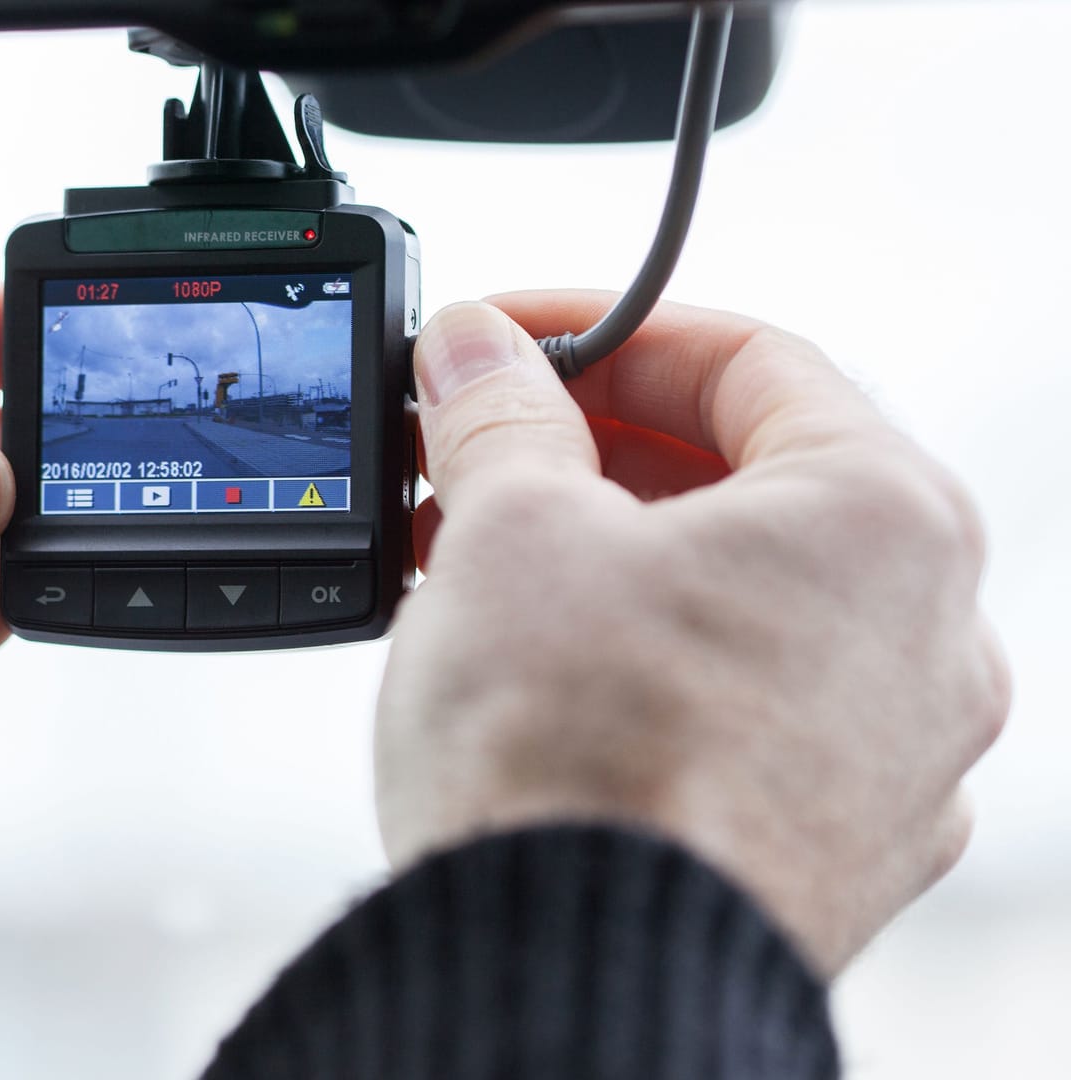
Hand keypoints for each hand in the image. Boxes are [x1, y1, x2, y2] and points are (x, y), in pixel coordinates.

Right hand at [377, 296, 1008, 975]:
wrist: (578, 971)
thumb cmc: (581, 757)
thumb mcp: (508, 527)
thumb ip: (497, 413)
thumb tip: (477, 353)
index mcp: (883, 518)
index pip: (745, 359)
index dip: (603, 333)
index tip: (511, 341)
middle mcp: (928, 634)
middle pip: (755, 483)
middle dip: (598, 456)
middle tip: (484, 454)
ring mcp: (898, 756)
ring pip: (750, 603)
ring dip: (617, 562)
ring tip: (488, 568)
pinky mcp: (841, 846)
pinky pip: (748, 710)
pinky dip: (654, 669)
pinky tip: (549, 678)